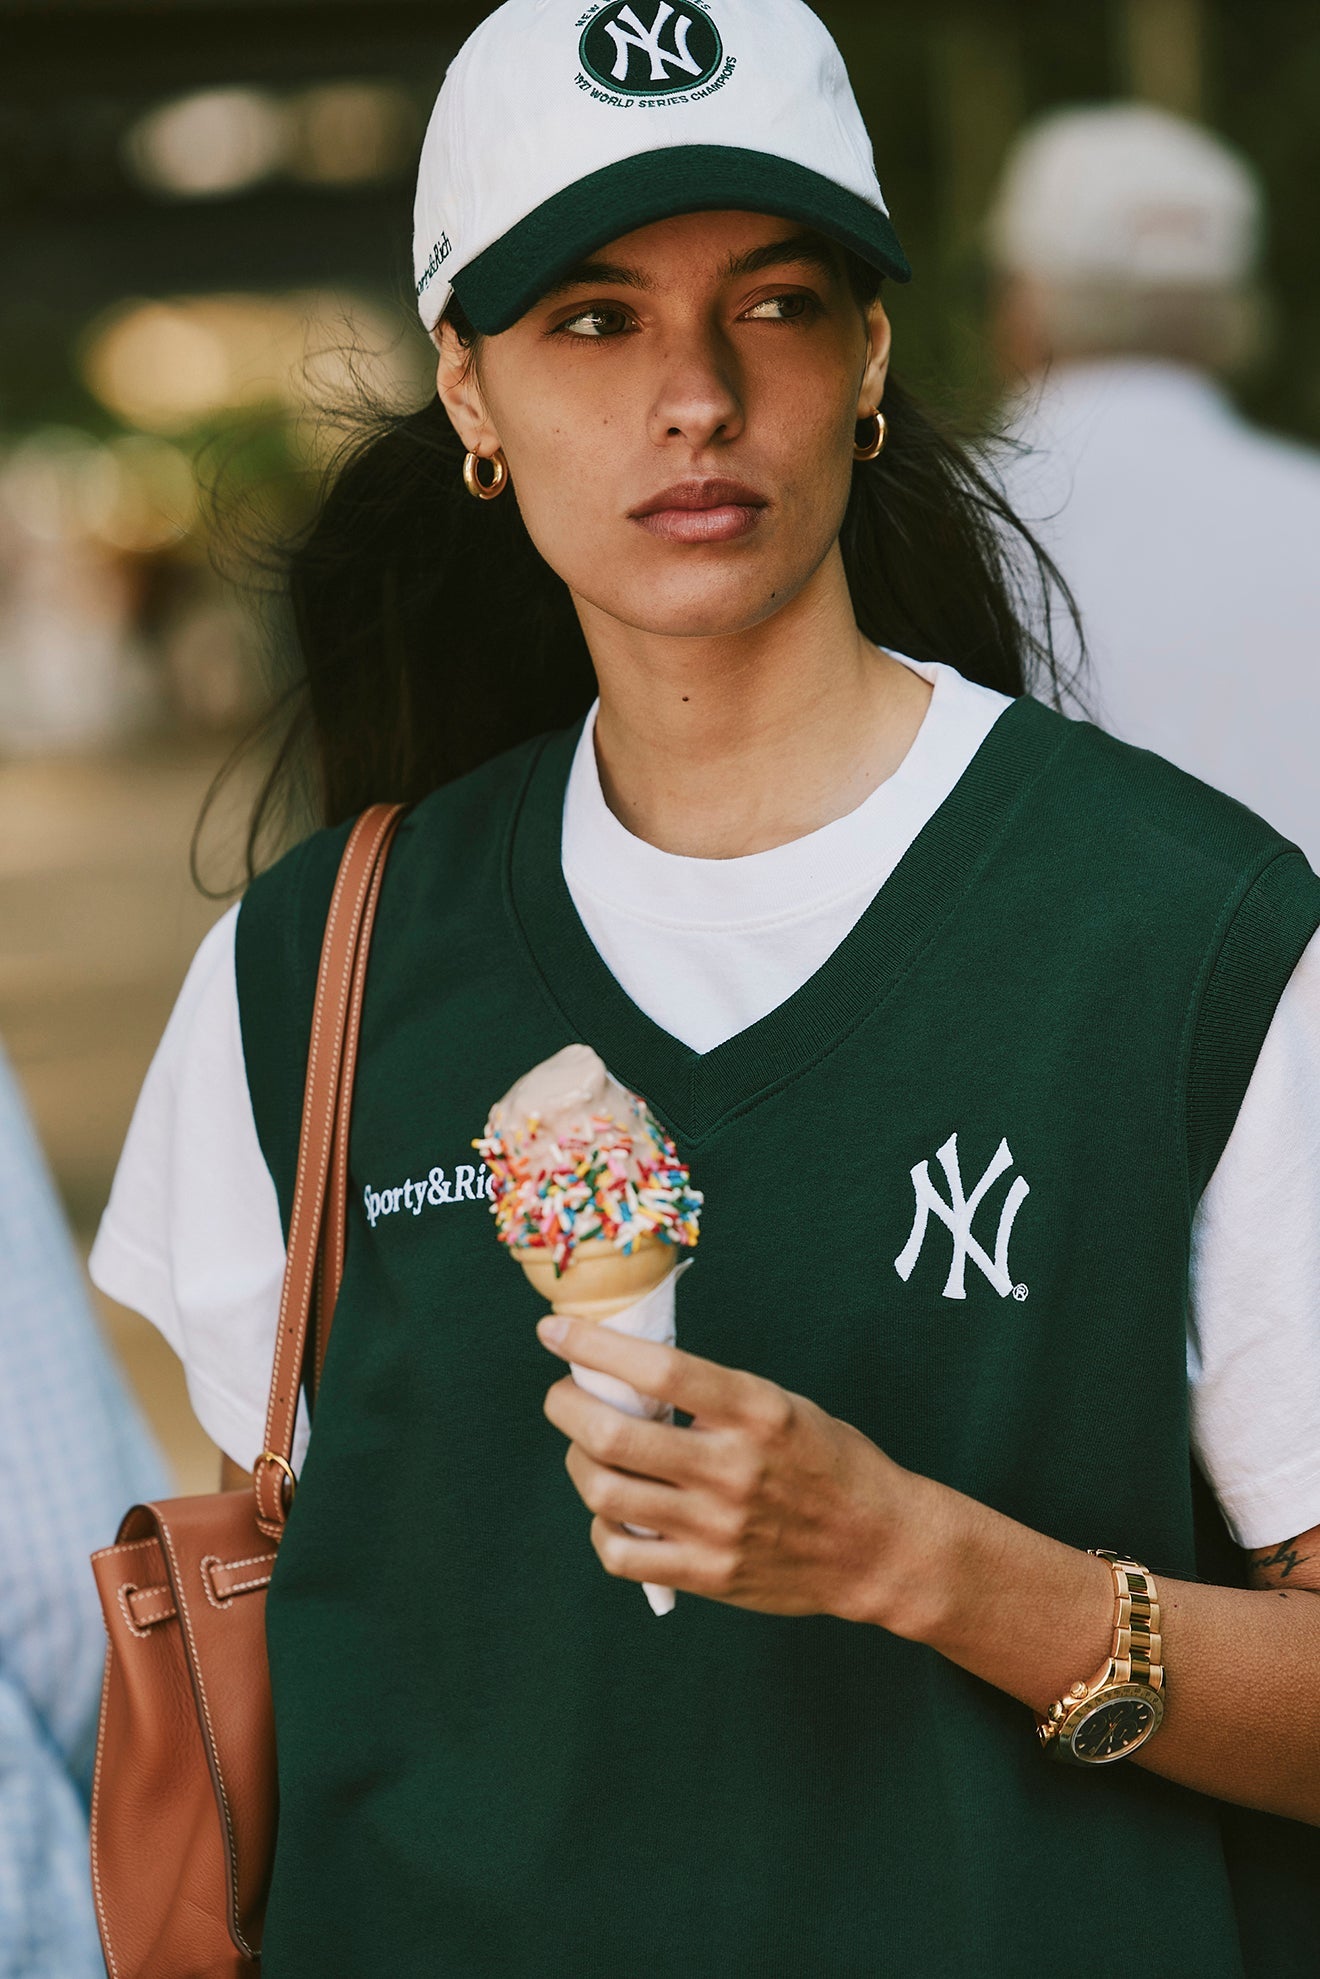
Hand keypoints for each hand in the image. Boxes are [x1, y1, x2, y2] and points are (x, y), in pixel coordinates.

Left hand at [538, 1315, 917, 1620]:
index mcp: (756, 1412)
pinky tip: (614, 1509)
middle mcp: (732, 1468)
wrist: (877, 1546)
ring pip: (605, 1493)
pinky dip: (602, 1526)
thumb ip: (713, 1395)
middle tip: (562, 1394)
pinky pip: (620, 1555)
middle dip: (566, 1406)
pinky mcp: (709, 1575)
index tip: (555, 1332)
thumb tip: (627, 1377)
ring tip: (587, 1448)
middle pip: (613, 1435)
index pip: (660, 1371)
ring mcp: (717, 1528)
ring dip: (578, 1461)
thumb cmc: (829, 1462)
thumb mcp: (782, 1405)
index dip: (594, 1348)